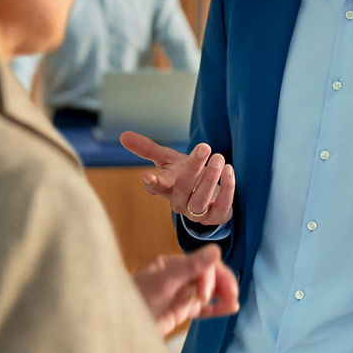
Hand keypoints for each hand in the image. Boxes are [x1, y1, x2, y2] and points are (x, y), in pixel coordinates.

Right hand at [119, 131, 235, 224]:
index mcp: (166, 188)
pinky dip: (227, 189)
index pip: (155, 187)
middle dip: (194, 168)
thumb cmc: (185, 175)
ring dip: (211, 179)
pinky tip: (229, 171)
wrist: (208, 196)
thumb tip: (122, 135)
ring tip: (219, 158)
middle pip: (183, 188)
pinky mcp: (216, 216)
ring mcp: (197, 213)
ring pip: (201, 200)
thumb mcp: (167, 160)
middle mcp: (180, 202)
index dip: (151, 183)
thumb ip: (147, 149)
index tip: (147, 176)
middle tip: (205, 147)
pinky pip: (221, 206)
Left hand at [132, 244, 238, 334]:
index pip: (202, 264)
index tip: (205, 296)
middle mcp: (178, 276)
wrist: (119, 326)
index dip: (210, 278)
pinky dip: (216, 307)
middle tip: (232, 297)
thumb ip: (192, 266)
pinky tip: (228, 308)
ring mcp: (180, 294)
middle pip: (209, 275)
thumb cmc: (136, 300)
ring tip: (233, 304)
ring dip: (222, 294)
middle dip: (222, 284)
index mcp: (173, 264)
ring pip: (208, 290)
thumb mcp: (165, 281)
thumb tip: (216, 250)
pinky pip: (203, 308)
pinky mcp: (180, 311)